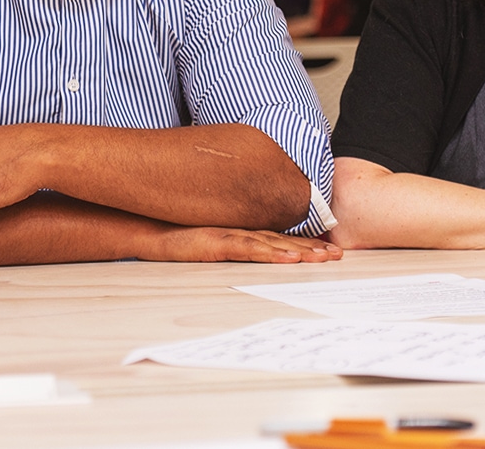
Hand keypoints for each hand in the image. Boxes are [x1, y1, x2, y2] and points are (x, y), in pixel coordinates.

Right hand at [145, 226, 342, 262]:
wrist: (146, 226)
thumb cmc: (173, 232)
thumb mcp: (205, 237)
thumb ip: (227, 238)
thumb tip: (244, 245)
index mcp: (239, 229)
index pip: (278, 235)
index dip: (305, 241)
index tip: (328, 247)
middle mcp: (239, 230)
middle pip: (282, 239)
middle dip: (312, 247)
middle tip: (338, 254)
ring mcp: (229, 235)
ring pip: (272, 243)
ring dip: (300, 251)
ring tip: (324, 258)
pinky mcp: (216, 243)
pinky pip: (249, 249)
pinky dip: (271, 253)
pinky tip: (290, 257)